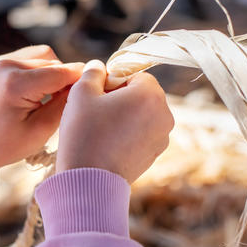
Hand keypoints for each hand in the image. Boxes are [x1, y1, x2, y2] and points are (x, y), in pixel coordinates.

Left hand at [0, 45, 83, 182]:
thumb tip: (84, 84)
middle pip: (55, 62)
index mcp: (16, 84)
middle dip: (68, 79)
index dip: (82, 80)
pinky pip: (31, 58)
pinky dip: (42, 70)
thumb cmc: (5, 146)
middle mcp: (7, 65)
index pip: (63, 72)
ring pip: (45, 57)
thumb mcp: (41, 131)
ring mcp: (1, 61)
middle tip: (72, 102)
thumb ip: (65, 104)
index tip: (96, 91)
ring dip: (55, 72)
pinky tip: (40, 91)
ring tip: (54, 97)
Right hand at [56, 60, 173, 183]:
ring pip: (141, 115)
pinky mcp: (154, 155)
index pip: (135, 74)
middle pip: (141, 94)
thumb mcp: (81, 93)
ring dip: (123, 116)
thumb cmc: (84, 133)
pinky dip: (126, 134)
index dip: (113, 80)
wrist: (89, 180)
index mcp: (151, 94)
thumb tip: (99, 66)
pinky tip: (106, 143)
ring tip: (99, 128)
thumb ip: (93, 72)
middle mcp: (165, 114)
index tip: (96, 94)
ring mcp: (162, 137)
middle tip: (95, 110)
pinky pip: (141, 134)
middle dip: (119, 97)